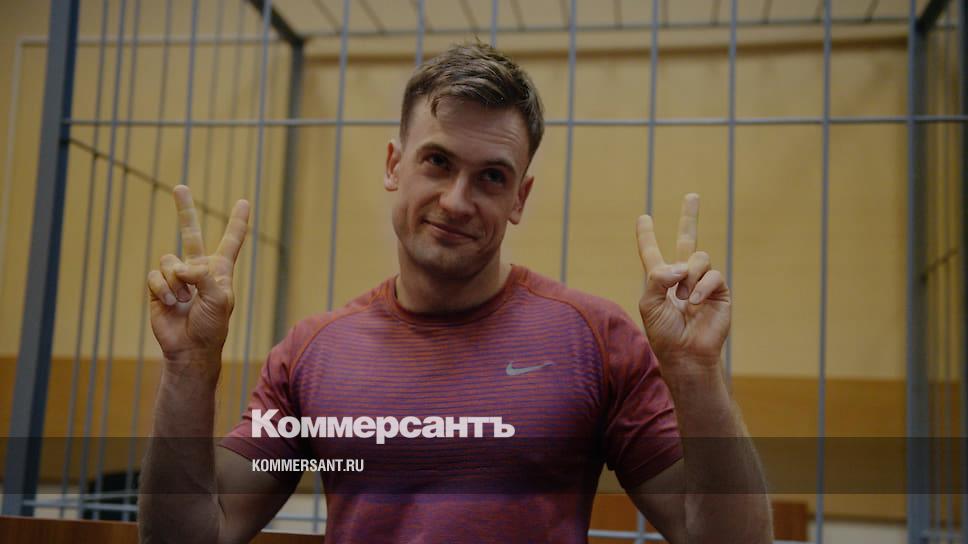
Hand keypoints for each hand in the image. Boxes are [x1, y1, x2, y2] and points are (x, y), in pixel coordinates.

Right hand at [146, 185, 249, 365]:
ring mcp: (177, 277)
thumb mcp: (220, 299)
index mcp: (219, 270)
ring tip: (183, 300)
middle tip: (179, 187)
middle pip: (190, 232)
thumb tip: (184, 267)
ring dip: (176, 283)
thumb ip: (205, 277)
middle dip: (184, 210)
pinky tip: (170, 302)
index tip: (244, 202)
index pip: (231, 241)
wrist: (190, 348)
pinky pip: (155, 276)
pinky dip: (162, 288)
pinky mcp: (158, 287)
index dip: (237, 222)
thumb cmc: (211, 326)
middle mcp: (198, 269)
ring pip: (169, 261)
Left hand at [635, 193, 729, 367]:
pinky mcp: (719, 291)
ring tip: (683, 298)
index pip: (652, 252)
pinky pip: (712, 275)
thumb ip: (657, 278)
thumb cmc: (663, 332)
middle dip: (689, 217)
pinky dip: (701, 287)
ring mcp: (701, 282)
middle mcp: (682, 276)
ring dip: (688, 276)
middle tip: (692, 196)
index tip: (643, 218)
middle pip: (687, 239)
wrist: (685, 354)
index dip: (646, 236)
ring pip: (699, 257)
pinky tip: (694, 303)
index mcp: (660, 279)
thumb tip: (680, 265)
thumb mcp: (650, 303)